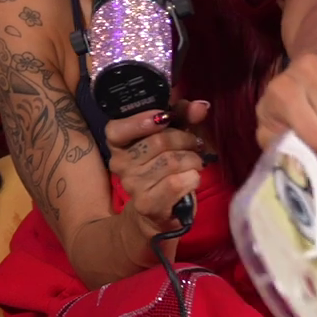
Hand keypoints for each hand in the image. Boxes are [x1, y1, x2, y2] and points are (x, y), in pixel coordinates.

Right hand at [104, 100, 211, 240]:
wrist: (160, 211)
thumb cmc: (165, 166)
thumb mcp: (173, 135)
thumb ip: (183, 116)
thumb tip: (201, 106)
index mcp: (118, 144)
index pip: (116, 129)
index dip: (140, 121)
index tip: (165, 117)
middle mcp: (120, 164)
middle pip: (157, 142)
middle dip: (185, 140)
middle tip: (195, 144)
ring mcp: (133, 186)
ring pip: (171, 162)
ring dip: (192, 160)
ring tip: (195, 162)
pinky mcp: (149, 205)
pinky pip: (177, 183)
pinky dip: (193, 178)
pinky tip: (192, 179)